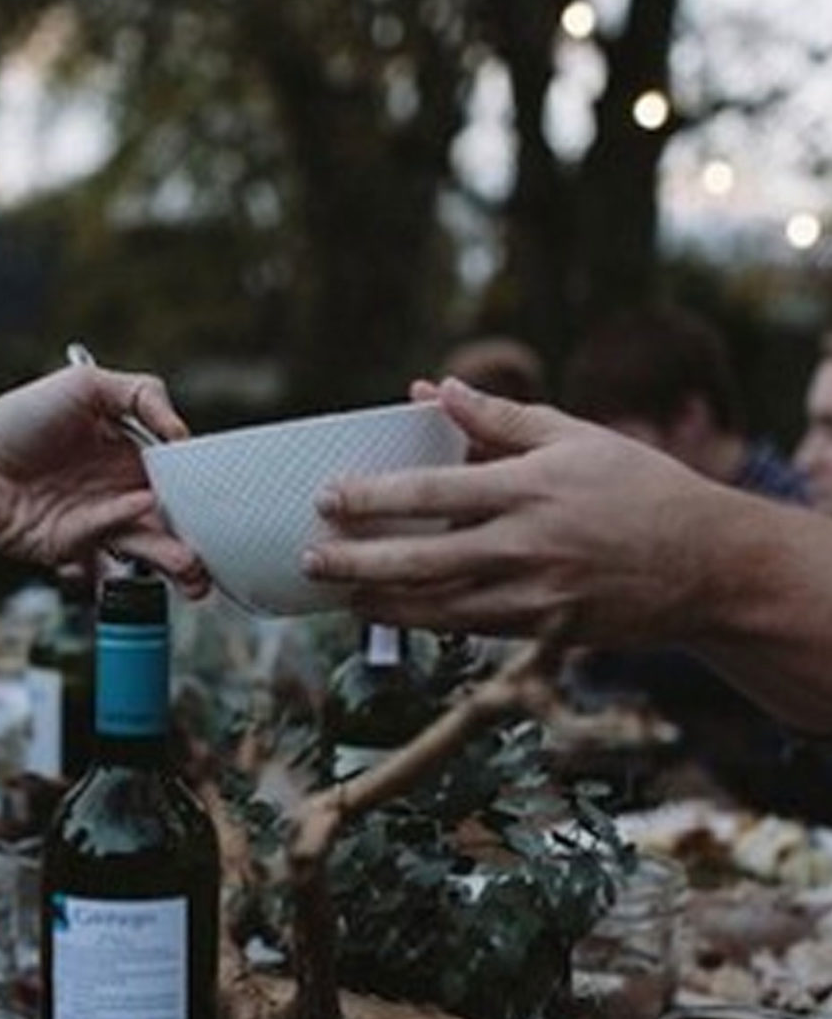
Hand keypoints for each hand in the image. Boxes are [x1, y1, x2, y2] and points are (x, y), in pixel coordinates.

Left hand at [0, 366, 209, 595]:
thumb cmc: (17, 420)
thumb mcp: (84, 385)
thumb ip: (143, 395)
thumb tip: (183, 433)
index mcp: (126, 449)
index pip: (176, 471)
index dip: (199, 481)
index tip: (219, 488)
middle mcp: (119, 487)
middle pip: (171, 514)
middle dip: (198, 533)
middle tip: (220, 544)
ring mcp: (101, 519)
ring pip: (151, 542)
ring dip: (177, 558)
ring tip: (197, 570)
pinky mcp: (79, 545)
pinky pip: (114, 541)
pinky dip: (129, 530)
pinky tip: (141, 513)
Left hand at [302, 377, 723, 643]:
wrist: (706, 565)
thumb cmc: (638, 488)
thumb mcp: (575, 437)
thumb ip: (499, 418)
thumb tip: (431, 389)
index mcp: (530, 488)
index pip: (433, 494)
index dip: (374, 498)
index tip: (328, 497)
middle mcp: (527, 545)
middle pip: (422, 559)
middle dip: (358, 561)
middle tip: (311, 557)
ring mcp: (534, 594)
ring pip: (437, 605)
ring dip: (381, 601)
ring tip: (338, 592)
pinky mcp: (542, 630)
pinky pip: (468, 628)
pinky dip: (424, 622)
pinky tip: (391, 613)